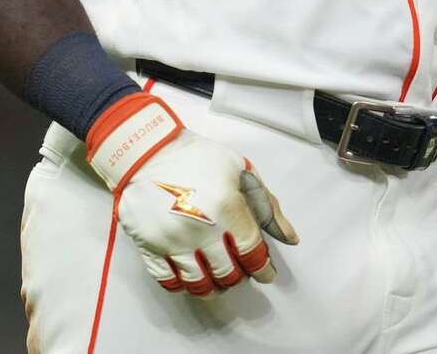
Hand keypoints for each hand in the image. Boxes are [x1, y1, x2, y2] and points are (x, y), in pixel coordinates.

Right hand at [86, 93, 297, 295]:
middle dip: (239, 277)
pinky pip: (168, 281)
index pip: (253, 255)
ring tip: (217, 279)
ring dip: (213, 287)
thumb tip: (290, 238)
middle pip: (228, 274)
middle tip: (239, 270)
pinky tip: (190, 276)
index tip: (265, 272)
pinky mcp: (149, 246)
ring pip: (199, 284)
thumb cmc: (198, 157)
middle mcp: (201, 229)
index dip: (263, 269)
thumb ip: (268, 207)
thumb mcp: (241, 171)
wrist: (146, 149)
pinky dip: (182, 285)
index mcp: (228, 208)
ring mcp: (172, 240)